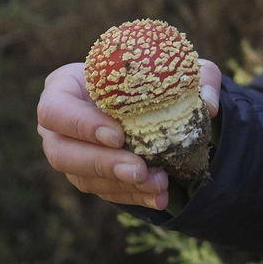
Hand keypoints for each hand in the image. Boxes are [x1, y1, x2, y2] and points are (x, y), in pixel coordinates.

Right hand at [36, 60, 220, 209]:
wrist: (156, 103)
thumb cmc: (154, 75)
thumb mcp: (181, 66)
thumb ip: (200, 76)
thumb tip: (207, 105)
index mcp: (65, 87)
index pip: (55, 109)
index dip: (80, 124)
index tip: (118, 135)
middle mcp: (59, 125)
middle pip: (62, 152)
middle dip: (102, 164)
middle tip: (139, 170)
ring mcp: (71, 154)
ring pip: (83, 178)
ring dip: (121, 185)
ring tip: (159, 184)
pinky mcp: (89, 177)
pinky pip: (104, 192)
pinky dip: (133, 196)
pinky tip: (158, 196)